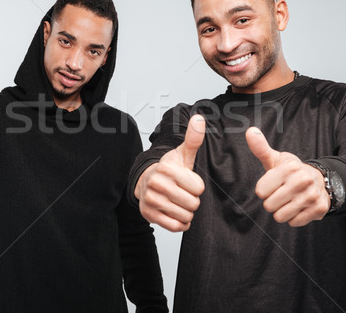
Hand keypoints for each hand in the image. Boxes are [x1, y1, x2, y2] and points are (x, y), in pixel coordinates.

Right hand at [135, 115, 205, 231]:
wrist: (146, 182)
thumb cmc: (169, 170)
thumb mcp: (182, 154)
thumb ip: (193, 139)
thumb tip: (199, 119)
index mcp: (166, 168)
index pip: (198, 188)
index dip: (196, 186)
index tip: (187, 182)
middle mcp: (156, 183)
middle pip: (193, 203)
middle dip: (192, 200)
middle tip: (182, 193)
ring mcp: (151, 200)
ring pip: (185, 216)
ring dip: (186, 212)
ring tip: (178, 202)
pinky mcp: (149, 215)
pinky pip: (176, 226)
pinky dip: (180, 223)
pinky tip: (175, 213)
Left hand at [245, 127, 329, 226]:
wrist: (319, 180)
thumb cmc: (291, 172)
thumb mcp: (275, 159)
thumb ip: (260, 148)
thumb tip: (250, 132)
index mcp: (289, 168)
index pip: (260, 192)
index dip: (264, 190)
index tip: (273, 184)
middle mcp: (302, 181)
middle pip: (269, 206)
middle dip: (272, 202)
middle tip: (282, 193)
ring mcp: (312, 195)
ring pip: (280, 216)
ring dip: (282, 211)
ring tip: (290, 200)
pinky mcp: (319, 209)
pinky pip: (294, 222)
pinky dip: (294, 218)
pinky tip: (300, 206)